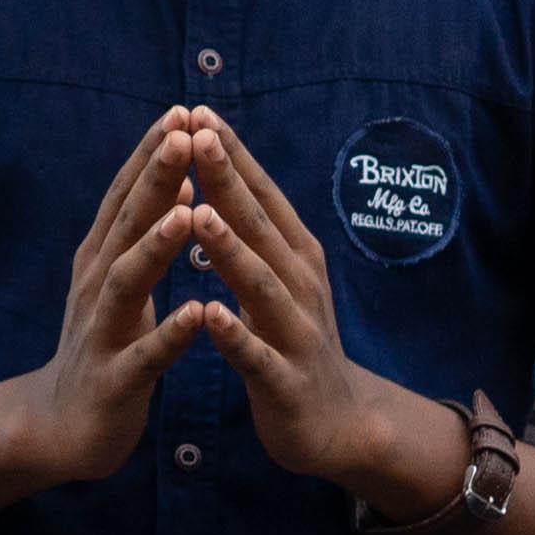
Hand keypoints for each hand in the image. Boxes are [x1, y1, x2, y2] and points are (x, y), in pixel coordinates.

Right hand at [15, 113, 222, 488]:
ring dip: (157, 245)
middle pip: (126, 224)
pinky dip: (169, 333)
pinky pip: (145, 355)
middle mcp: (96, 286)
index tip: (181, 110)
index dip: (151, 153)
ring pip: (128, 281)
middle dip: (154, 178)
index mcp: (101, 260)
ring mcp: (102, 333)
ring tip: (187, 211)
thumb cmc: (102, 346)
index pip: (127, 197)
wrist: (60, 428)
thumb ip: (140, 233)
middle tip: (184, 133)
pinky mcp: (115, 380)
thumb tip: (175, 179)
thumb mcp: (118, 281)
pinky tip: (197, 314)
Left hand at [174, 111, 456, 510]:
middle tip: (197, 135)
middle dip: (227, 180)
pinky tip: (212, 316)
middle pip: (259, 225)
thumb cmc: (293, 340)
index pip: (259, 195)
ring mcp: (296, 332)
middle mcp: (300, 284)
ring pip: (260, 284)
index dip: (230, 154)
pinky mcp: (285, 381)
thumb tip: (222, 168)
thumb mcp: (278, 277)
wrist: (337, 423)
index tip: (196, 112)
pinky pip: (256, 356)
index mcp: (294, 255)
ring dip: (230, 249)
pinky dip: (236, 334)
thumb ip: (253, 230)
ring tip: (199, 214)